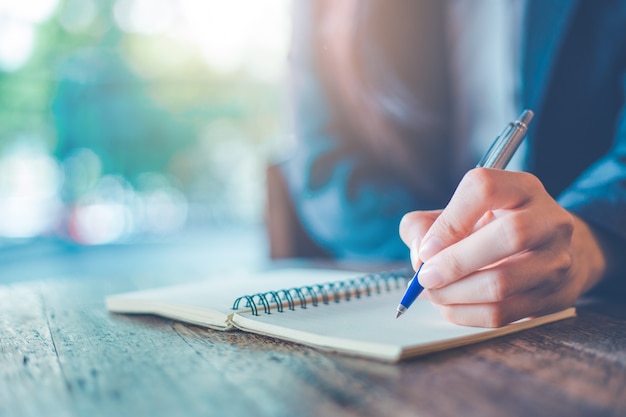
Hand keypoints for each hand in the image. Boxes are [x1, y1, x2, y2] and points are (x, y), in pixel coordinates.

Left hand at [399, 168, 606, 326]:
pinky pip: (502, 314)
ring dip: (455, 294)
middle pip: (509, 236)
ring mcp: (556, 260)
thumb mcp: (459, 214)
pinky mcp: (552, 297)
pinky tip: (450, 305)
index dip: (449, 221)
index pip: (484, 189)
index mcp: (520, 188)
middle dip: (455, 262)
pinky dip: (465, 314)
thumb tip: (418, 254)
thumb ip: (424, 225)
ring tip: (434, 292)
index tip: (426, 248)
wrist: (547, 255)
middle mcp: (548, 219)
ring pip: (503, 283)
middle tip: (426, 276)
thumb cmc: (493, 229)